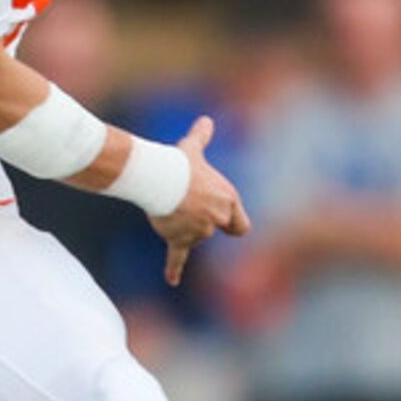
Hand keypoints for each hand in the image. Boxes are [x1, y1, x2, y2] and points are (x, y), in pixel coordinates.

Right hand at [150, 116, 250, 284]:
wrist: (160, 178)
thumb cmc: (179, 162)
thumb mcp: (193, 149)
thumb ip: (201, 137)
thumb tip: (206, 120)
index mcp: (228, 201)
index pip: (240, 225)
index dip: (230, 223)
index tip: (220, 219)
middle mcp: (217, 219)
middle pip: (214, 230)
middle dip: (201, 222)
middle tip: (186, 205)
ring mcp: (199, 232)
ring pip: (191, 238)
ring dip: (180, 227)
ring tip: (168, 205)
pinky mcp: (179, 240)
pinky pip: (178, 257)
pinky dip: (174, 269)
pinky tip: (172, 280)